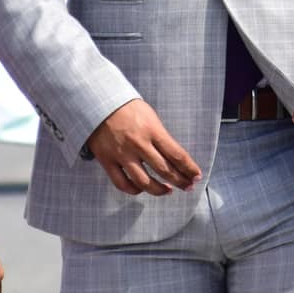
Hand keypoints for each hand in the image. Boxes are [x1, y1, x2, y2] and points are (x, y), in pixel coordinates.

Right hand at [84, 100, 201, 196]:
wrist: (97, 102)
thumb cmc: (127, 108)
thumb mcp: (150, 116)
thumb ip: (160, 136)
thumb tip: (174, 157)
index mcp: (152, 130)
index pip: (177, 155)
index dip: (189, 168)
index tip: (196, 176)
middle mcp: (139, 144)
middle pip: (165, 170)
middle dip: (181, 181)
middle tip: (188, 186)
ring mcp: (122, 154)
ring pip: (144, 182)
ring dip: (159, 190)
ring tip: (168, 190)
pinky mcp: (107, 161)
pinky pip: (122, 183)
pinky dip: (134, 190)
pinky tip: (141, 189)